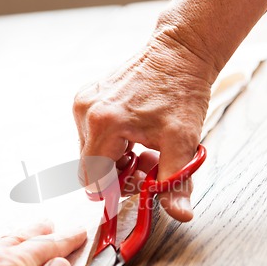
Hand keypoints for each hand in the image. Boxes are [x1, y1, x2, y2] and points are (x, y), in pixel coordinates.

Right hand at [74, 26, 216, 220]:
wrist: (180, 52)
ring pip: (91, 153)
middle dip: (117, 176)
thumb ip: (176, 182)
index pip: (92, 179)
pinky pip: (92, 135)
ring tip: (143, 150)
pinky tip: (134, 137)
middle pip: (90, 167)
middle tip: (147, 167)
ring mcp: (84, 102)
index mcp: (104, 123)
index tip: (134, 189)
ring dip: (115, 160)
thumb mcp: (183, 141)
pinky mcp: (87, 97)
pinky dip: (112, 144)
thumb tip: (180, 213)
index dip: (112, 192)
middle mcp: (86, 112)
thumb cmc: (182, 92)